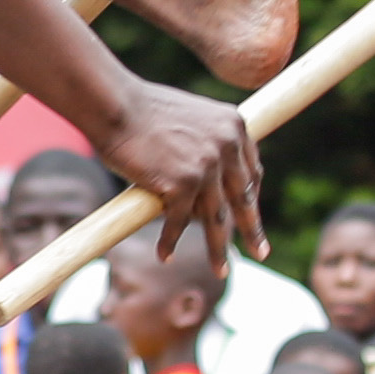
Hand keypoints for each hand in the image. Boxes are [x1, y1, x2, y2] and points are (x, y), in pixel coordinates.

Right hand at [95, 78, 262, 253]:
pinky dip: (169, 242)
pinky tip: (165, 256)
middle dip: (252, 230)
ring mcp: (206, 165)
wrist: (113, 103)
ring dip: (217, 248)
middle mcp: (227, 145)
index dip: (249, 198)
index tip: (249, 216)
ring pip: (216, 219)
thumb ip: (206, 142)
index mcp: (234, 126)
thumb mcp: (190, 118)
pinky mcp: (182, 183)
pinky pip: (178, 222)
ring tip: (220, 269)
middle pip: (242, 200)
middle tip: (261, 253)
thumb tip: (208, 176)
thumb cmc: (141, 109)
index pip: (250, 172)